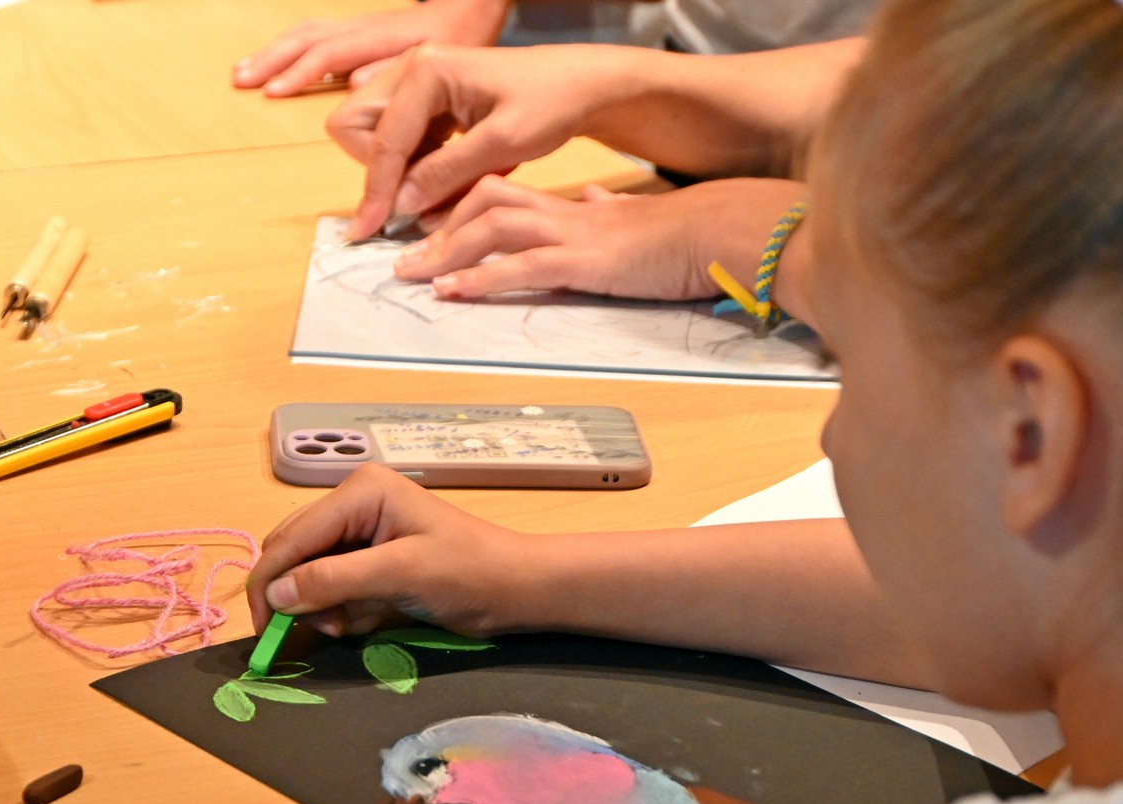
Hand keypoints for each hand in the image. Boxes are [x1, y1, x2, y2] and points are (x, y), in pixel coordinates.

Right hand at [234, 0, 507, 99]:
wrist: (473, 8)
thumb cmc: (463, 42)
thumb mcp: (441, 64)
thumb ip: (398, 76)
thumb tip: (350, 82)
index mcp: (382, 39)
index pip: (331, 54)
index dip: (300, 74)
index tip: (273, 93)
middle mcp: (364, 29)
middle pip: (308, 40)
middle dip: (272, 61)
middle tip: (241, 82)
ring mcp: (359, 29)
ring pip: (307, 35)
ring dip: (272, 54)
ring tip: (242, 73)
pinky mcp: (359, 33)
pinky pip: (315, 36)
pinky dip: (289, 49)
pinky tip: (274, 64)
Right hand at [248, 464, 543, 638]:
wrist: (517, 588)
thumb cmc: (469, 573)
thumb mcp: (400, 575)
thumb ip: (334, 581)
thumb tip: (275, 595)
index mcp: (359, 492)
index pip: (291, 538)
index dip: (270, 584)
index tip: (264, 631)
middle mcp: (352, 503)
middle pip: (292, 552)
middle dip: (297, 596)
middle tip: (323, 630)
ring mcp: (360, 529)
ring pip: (307, 573)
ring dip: (319, 606)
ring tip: (348, 625)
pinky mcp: (370, 555)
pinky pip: (331, 584)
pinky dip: (338, 608)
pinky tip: (363, 618)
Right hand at [329, 44, 647, 239]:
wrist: (582, 85)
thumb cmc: (552, 102)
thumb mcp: (502, 143)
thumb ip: (446, 173)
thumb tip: (401, 204)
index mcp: (427, 70)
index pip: (382, 140)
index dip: (377, 189)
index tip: (371, 230)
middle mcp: (414, 69)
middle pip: (358, 127)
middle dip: (378, 170)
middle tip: (408, 203)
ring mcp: (419, 83)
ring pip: (377, 136)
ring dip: (399, 172)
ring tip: (440, 193)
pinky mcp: (430, 103)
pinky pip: (403, 140)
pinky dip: (418, 167)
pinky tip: (450, 180)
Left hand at [396, 175, 815, 315]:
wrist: (718, 233)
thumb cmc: (683, 234)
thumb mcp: (634, 219)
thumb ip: (607, 212)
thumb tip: (593, 201)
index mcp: (572, 207)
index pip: (502, 193)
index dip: (460, 208)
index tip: (430, 230)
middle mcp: (563, 214)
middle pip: (483, 201)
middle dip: (438, 227)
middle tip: (404, 256)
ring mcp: (571, 235)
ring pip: (490, 228)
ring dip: (445, 253)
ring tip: (413, 276)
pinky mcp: (583, 262)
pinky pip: (519, 266)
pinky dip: (479, 279)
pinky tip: (452, 291)